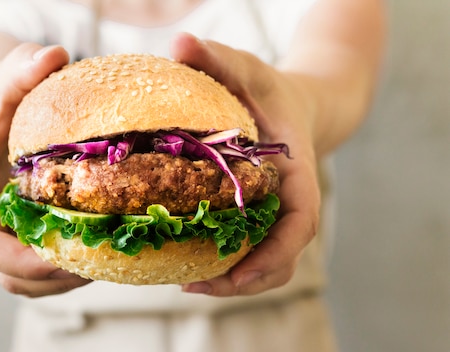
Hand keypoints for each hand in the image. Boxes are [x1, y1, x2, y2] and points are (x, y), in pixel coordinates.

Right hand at [0, 43, 90, 296]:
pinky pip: (35, 273)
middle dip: (53, 278)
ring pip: (23, 282)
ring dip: (63, 282)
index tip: (65, 260)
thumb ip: (20, 69)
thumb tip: (53, 55)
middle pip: (8, 274)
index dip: (22, 261)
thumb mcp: (0, 83)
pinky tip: (99, 257)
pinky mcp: (12, 241)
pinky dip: (64, 274)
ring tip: (108, 265)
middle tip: (103, 265)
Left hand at [171, 33, 320, 295]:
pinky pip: (253, 249)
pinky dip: (229, 265)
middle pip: (282, 255)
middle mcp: (291, 199)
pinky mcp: (262, 216)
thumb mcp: (247, 69)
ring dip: (234, 280)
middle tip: (195, 286)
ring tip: (188, 284)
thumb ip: (217, 57)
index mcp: (296, 172)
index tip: (242, 273)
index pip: (300, 222)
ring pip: (268, 260)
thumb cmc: (270, 88)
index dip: (275, 253)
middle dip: (245, 279)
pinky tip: (191, 263)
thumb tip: (179, 42)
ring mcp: (277, 212)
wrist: (295, 103)